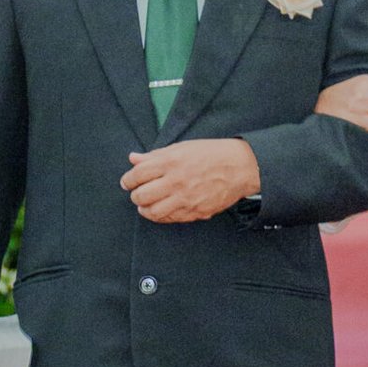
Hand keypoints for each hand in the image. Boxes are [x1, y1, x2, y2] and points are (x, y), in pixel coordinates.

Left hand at [122, 138, 261, 223]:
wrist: (240, 167)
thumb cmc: (211, 154)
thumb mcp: (181, 148)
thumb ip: (155, 155)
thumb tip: (133, 159)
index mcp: (171, 162)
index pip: (137, 174)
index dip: (128, 180)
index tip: (128, 182)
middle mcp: (176, 182)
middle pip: (141, 195)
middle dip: (135, 195)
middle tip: (137, 193)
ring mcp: (186, 199)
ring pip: (153, 212)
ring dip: (144, 209)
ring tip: (145, 205)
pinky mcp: (195, 212)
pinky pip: (170, 219)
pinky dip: (160, 216)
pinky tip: (160, 210)